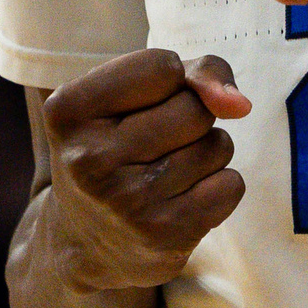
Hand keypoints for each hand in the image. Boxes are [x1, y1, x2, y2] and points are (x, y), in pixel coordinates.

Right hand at [40, 50, 252, 288]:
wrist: (87, 241)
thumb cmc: (119, 146)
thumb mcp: (132, 95)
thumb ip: (196, 73)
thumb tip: (239, 105)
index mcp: (68, 111)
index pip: (163, 66)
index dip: (170, 80)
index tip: (143, 104)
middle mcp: (89, 159)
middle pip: (195, 109)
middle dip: (191, 117)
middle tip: (154, 143)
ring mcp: (126, 202)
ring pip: (218, 145)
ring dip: (206, 152)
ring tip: (164, 172)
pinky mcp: (162, 236)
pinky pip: (231, 184)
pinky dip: (218, 186)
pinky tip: (181, 199)